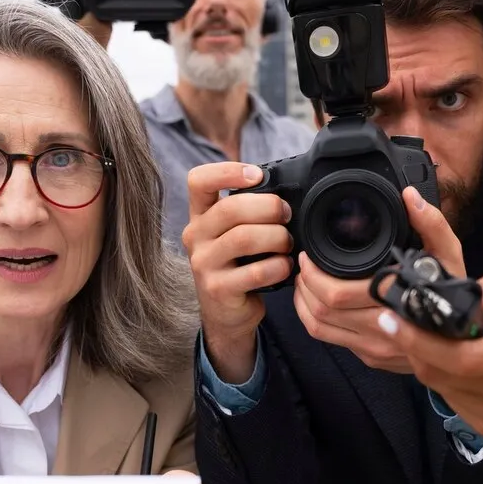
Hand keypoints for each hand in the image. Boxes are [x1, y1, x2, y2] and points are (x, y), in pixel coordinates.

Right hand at [183, 162, 292, 382]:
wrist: (226, 312)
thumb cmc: (238, 265)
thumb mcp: (233, 233)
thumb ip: (248, 212)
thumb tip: (286, 193)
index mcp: (200, 216)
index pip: (199, 180)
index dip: (228, 171)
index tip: (257, 175)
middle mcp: (195, 236)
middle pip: (231, 208)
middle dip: (269, 207)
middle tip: (287, 215)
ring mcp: (203, 264)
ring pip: (244, 238)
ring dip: (276, 238)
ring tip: (288, 244)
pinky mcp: (217, 289)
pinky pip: (255, 271)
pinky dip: (278, 267)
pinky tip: (285, 267)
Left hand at [296, 187, 460, 372]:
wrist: (468, 341)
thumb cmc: (457, 295)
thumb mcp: (450, 256)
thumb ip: (432, 225)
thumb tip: (410, 196)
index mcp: (398, 303)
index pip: (337, 295)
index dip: (315, 275)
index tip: (309, 256)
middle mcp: (385, 331)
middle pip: (323, 311)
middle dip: (305, 284)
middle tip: (304, 264)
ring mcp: (376, 348)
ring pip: (320, 328)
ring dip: (304, 302)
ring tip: (306, 280)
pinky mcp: (370, 358)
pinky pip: (330, 340)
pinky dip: (313, 319)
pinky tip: (315, 302)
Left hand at [377, 268, 482, 456]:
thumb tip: (472, 288)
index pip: (465, 355)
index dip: (422, 339)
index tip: (394, 317)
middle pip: (444, 372)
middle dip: (412, 346)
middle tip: (394, 321)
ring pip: (440, 386)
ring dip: (423, 359)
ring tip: (418, 335)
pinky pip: (449, 398)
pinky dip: (440, 376)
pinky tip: (445, 359)